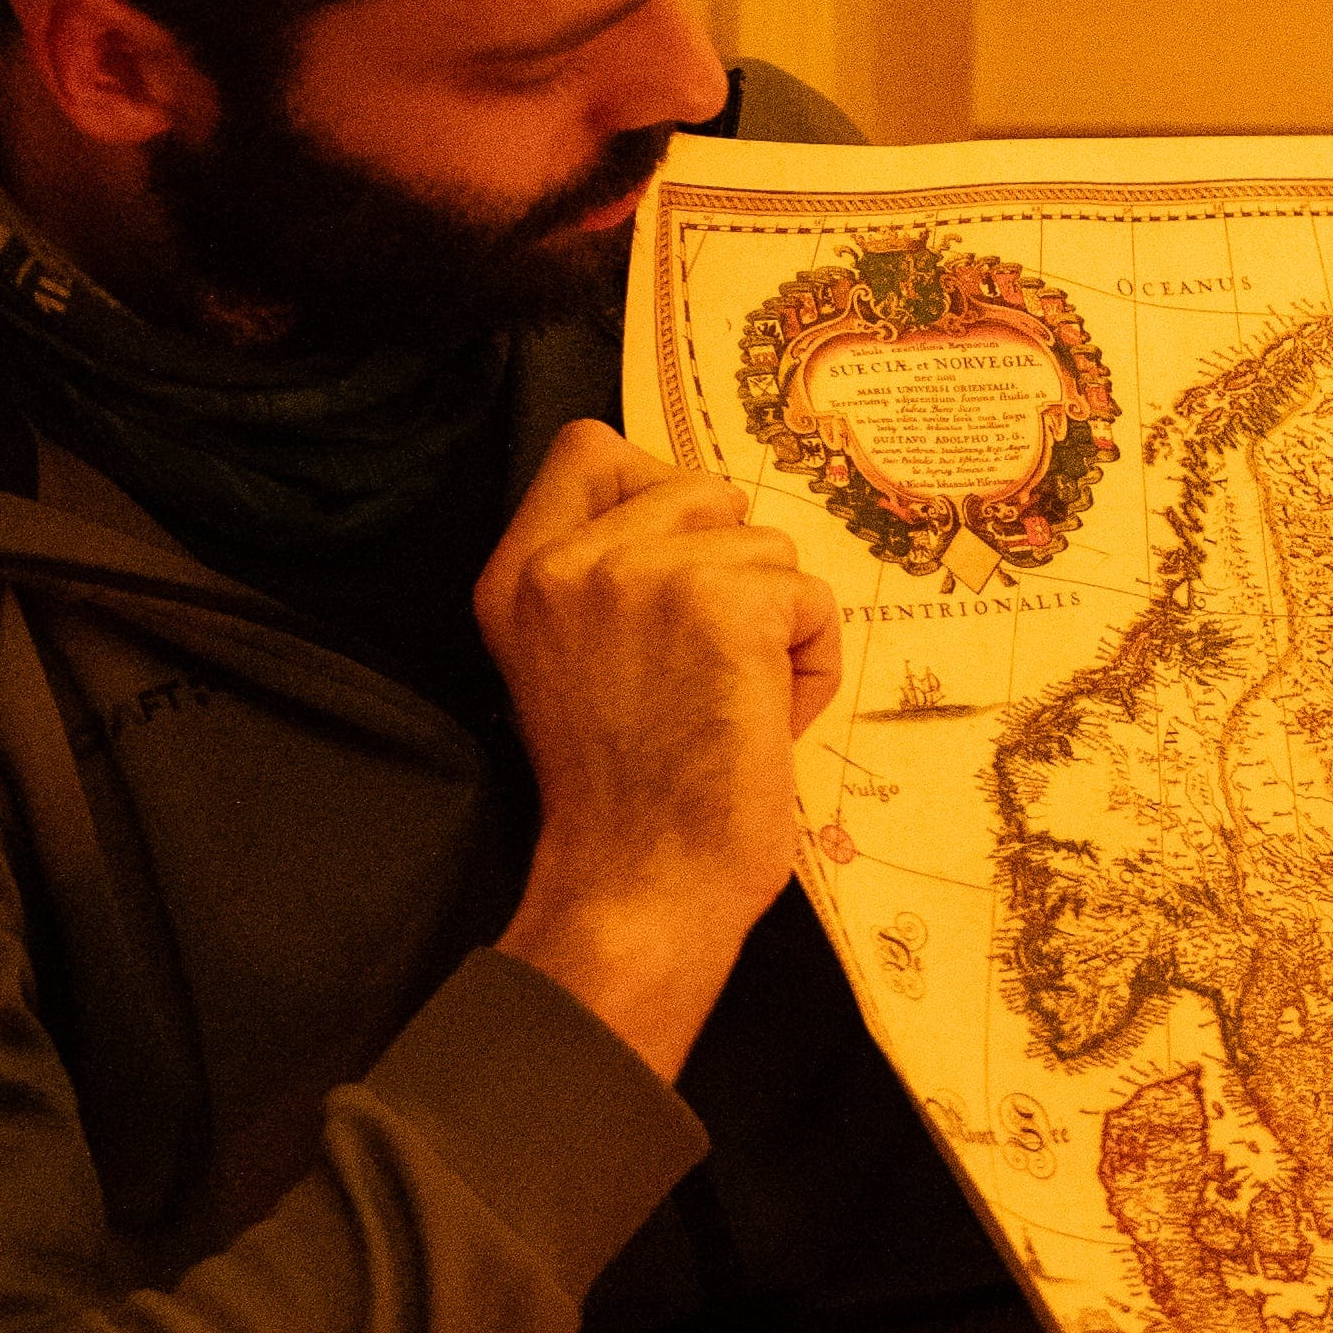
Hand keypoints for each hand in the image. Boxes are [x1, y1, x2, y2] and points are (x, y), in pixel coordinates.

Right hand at [479, 423, 843, 1081]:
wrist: (641, 885)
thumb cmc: (628, 795)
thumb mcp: (572, 659)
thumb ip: (606, 576)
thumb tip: (703, 511)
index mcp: (520, 573)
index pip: (589, 447)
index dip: (657, 493)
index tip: (679, 569)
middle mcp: (568, 561)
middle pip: (703, 488)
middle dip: (734, 569)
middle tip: (708, 667)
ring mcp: (642, 574)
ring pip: (768, 545)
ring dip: (777, 624)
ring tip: (734, 706)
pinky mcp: (723, 602)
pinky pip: (811, 599)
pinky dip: (812, 663)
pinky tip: (767, 722)